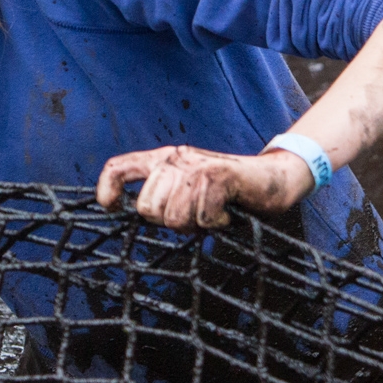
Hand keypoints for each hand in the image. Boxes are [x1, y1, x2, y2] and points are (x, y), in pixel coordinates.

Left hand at [95, 145, 312, 229]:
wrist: (274, 179)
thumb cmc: (228, 193)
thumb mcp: (187, 192)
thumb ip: (163, 197)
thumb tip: (139, 214)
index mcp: (163, 159)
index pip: (119, 167)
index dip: (107, 189)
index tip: (111, 208)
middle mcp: (175, 158)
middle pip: (147, 207)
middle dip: (170, 221)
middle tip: (194, 214)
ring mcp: (196, 166)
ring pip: (174, 216)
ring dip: (196, 223)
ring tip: (212, 211)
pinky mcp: (218, 176)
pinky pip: (202, 217)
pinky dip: (216, 222)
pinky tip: (226, 211)